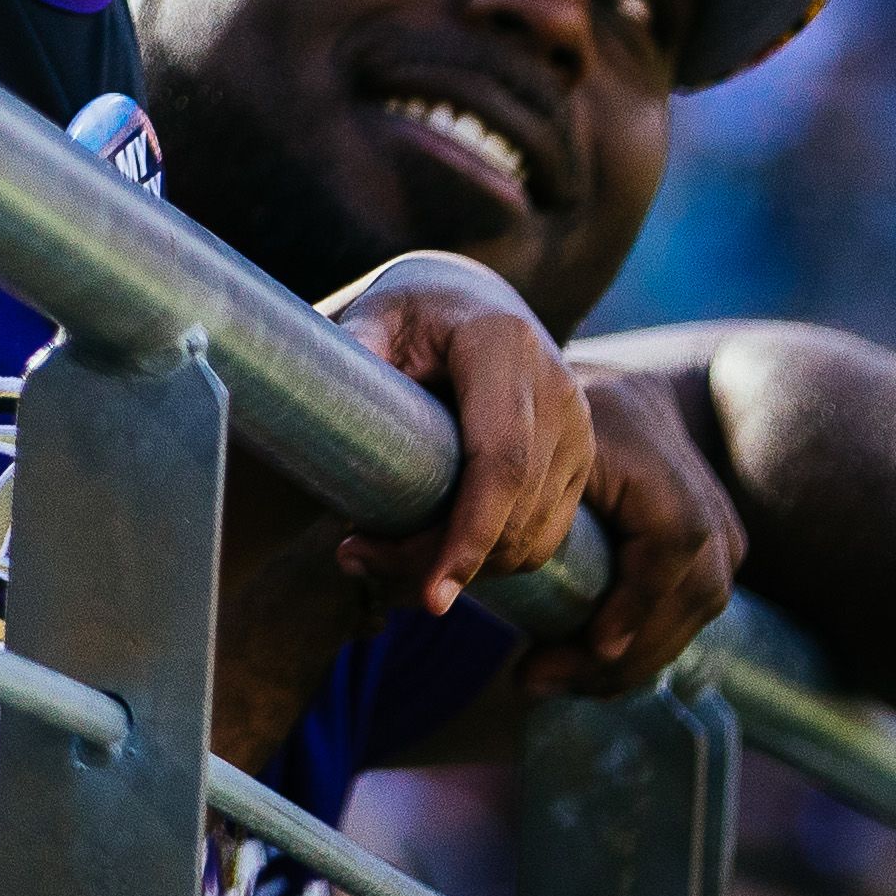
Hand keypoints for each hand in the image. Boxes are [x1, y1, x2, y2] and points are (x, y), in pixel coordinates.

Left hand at [326, 249, 586, 618]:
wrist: (473, 299)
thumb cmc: (413, 310)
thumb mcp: (377, 315)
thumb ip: (352, 352)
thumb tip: (315, 405)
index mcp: (505, 347)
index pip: (499, 462)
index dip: (468, 535)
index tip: (432, 596)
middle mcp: (557, 391)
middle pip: (511, 513)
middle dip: (435, 559)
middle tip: (351, 557)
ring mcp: (578, 431)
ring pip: (530, 539)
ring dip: (459, 568)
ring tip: (373, 553)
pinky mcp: (580, 463)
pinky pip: (541, 538)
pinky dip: (488, 561)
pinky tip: (429, 552)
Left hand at [519, 360, 743, 694]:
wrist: (620, 400)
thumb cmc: (556, 420)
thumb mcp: (523, 442)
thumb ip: (499, 491)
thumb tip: (414, 557)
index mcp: (659, 464)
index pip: (671, 542)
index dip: (638, 601)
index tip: (593, 645)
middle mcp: (707, 500)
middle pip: (691, 595)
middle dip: (620, 653)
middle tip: (535, 679)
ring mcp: (724, 532)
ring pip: (693, 615)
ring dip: (626, 662)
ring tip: (549, 679)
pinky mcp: (721, 557)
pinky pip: (688, 614)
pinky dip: (640, 648)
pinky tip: (585, 669)